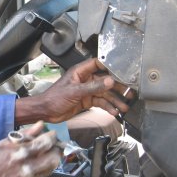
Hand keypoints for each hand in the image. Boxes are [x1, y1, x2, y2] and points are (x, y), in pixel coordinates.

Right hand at [0, 121, 60, 176]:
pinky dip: (41, 169)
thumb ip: (24, 134)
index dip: (52, 137)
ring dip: (51, 160)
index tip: (52, 134)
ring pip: (50, 168)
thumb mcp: (3, 144)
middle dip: (56, 150)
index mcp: (19, 153)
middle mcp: (27, 167)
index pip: (45, 143)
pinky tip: (33, 165)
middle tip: (53, 146)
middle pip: (54, 158)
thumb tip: (40, 125)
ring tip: (45, 154)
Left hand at [15, 58, 130, 124]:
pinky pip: (100, 102)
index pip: (98, 64)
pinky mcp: (86, 100)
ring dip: (114, 100)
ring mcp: (86, 90)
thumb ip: (93, 87)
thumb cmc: (54, 98)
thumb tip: (109, 81)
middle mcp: (85, 80)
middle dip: (117, 87)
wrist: (46, 112)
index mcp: (80, 72)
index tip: (123, 71)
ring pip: (104, 93)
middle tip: (129, 93)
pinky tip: (113, 112)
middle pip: (105, 81)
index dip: (110, 67)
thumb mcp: (75, 92)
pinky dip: (107, 107)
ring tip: (124, 107)